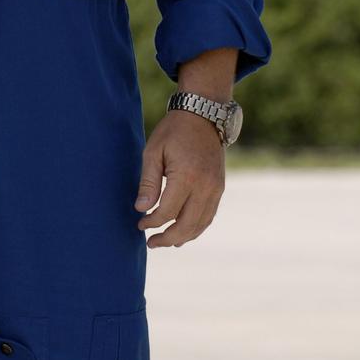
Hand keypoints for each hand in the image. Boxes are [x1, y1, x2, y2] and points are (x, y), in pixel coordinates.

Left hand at [134, 110, 224, 247]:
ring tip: (165, 241)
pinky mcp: (220, 189)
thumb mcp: (153, 151)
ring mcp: (216, 189)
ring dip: (182, 237)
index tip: (140, 223)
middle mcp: (205, 186)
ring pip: (200, 225)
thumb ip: (148, 182)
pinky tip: (183, 232)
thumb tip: (141, 209)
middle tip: (151, 243)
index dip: (152, 222)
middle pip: (186, 225)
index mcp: (186, 176)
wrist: (203, 116)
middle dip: (167, 238)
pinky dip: (195, 228)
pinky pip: (209, 216)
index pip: (168, 212)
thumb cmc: (173, 132)